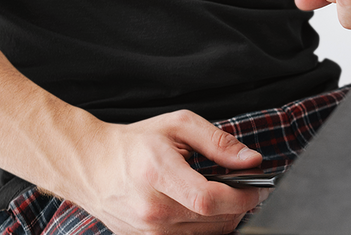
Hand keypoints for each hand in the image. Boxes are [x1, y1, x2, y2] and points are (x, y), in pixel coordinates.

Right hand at [72, 110, 263, 234]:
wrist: (91, 166)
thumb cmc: (135, 143)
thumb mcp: (178, 126)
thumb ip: (218, 143)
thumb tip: (251, 160)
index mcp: (157, 174)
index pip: (209, 199)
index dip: (242, 196)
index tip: (259, 187)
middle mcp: (151, 209)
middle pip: (212, 221)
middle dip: (239, 205)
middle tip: (246, 187)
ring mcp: (147, 231)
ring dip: (224, 218)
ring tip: (224, 195)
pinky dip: (205, 227)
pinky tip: (204, 208)